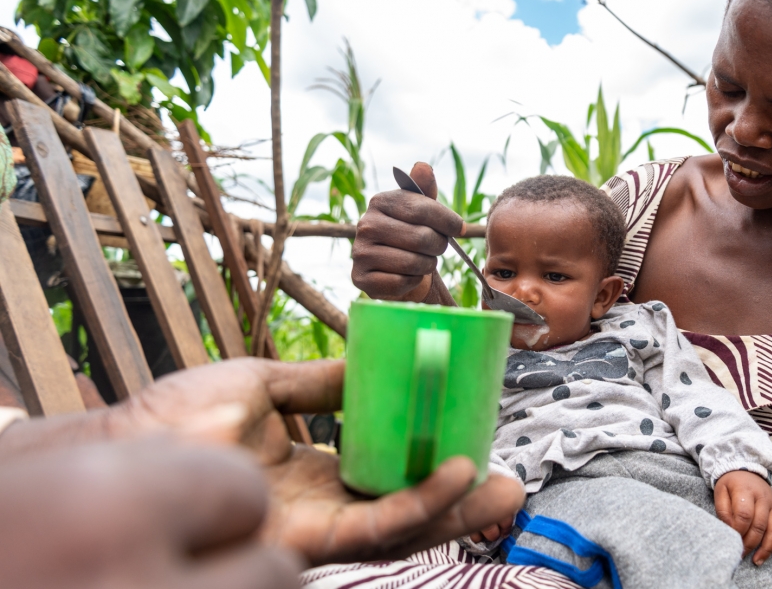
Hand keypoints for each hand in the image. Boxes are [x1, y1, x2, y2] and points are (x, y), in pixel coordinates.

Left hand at [0, 358, 525, 564]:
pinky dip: (419, 506)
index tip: (472, 440)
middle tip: (509, 484)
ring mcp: (314, 527)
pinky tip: (454, 478)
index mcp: (315, 470)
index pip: (386, 473)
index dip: (431, 464)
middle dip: (459, 502)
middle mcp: (321, 504)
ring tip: (504, 490)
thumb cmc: (179, 414)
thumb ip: (320, 381)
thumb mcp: (266, 382)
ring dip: (455, 511)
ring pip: (400, 528)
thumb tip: (374, 361)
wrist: (131, 441)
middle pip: (404, 509)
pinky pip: (373, 528)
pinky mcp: (304, 541)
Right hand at [351, 162, 462, 301]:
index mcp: (379, 201)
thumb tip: (422, 167)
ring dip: (428, 265)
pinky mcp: (360, 279)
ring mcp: (359, 253)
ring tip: (423, 260)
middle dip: (439, 246)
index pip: (422, 209)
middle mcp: (365, 225)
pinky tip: (408, 275)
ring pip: (414, 262)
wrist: (398, 268)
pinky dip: (412, 281)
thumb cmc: (414, 234)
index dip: (448, 221)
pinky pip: (401, 282)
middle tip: (437, 247)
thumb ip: (424, 188)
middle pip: (421, 238)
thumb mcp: (421, 209)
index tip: (460, 228)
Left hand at [714, 470, 771, 565]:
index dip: (738, 530)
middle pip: (760, 525)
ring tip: (757, 561)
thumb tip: (730, 529)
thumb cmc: (731, 484)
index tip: (732, 540)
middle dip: (750, 543)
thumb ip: (723, 510)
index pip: (744, 514)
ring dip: (767, 547)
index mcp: (746, 491)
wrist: (747, 470)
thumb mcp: (721, 491)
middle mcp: (763, 498)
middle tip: (740, 555)